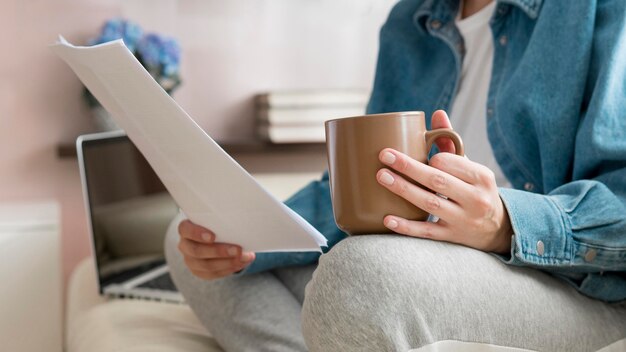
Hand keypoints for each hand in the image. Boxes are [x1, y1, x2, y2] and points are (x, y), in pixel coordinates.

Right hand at [177, 220, 255, 279]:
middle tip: (238, 250)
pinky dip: (229, 269)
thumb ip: (221, 220)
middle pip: (197, 251)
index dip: (197, 233)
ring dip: (228, 262)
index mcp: (186, 229)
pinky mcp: (199, 272)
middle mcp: (185, 246)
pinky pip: (213, 274)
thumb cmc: (215, 224)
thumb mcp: (215, 219)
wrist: (215, 237)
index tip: (212, 236)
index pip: (185, 230)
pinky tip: (241, 263)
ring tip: (245, 258)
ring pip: (206, 265)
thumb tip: (241, 221)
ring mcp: (190, 261)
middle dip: (219, 252)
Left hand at [375, 110, 511, 253]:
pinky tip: (387, 219)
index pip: (450, 163)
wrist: (498, 229)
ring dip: (403, 190)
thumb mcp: (471, 167)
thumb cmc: (476, 190)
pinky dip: (406, 226)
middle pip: (437, 180)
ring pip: (430, 203)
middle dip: (408, 167)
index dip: (429, 157)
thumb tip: (437, 113)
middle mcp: (475, 199)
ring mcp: (464, 220)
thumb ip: (452, 142)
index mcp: (481, 176)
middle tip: (384, 156)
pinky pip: (426, 232)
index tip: (413, 154)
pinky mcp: (452, 237)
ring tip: (381, 177)